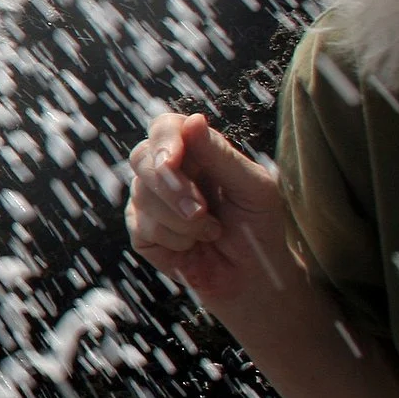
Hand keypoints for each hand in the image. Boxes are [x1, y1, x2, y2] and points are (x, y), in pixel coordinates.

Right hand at [123, 111, 290, 303]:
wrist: (252, 277)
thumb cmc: (258, 226)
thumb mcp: (254, 187)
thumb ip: (222, 155)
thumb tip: (193, 120)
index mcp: (195, 151)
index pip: (165, 127)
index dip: (164, 140)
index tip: (174, 159)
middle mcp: (166, 171)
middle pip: (143, 157)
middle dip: (172, 186)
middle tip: (201, 210)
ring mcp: (148, 200)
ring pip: (142, 194)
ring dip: (182, 220)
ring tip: (211, 230)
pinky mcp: (140, 230)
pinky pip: (144, 225)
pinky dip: (176, 238)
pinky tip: (192, 244)